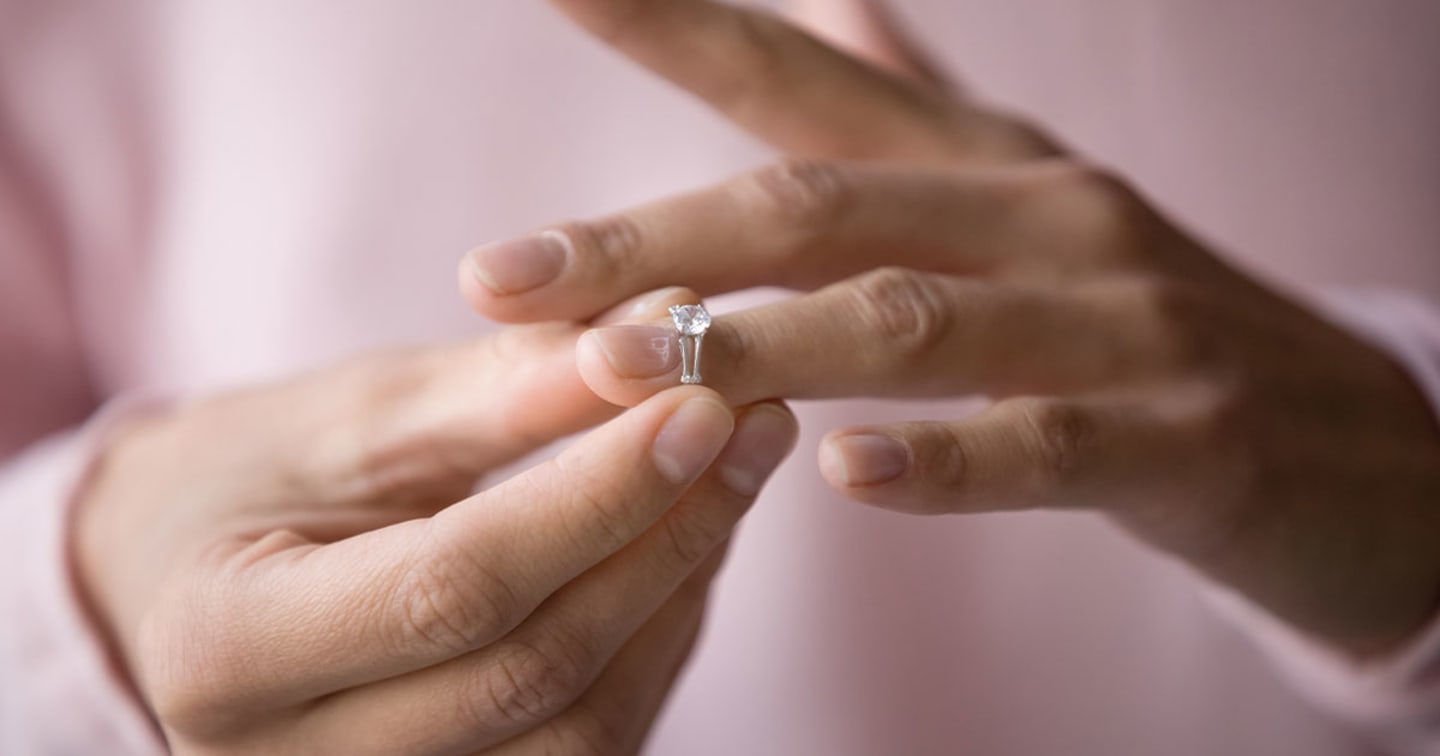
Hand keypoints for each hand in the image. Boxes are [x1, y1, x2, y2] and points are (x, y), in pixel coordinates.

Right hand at [76, 289, 798, 754]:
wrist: (180, 582)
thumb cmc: (242, 480)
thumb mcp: (346, 416)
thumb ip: (499, 391)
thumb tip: (661, 332)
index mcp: (229, 652)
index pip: (455, 587)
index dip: (596, 497)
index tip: (702, 401)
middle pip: (534, 670)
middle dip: (663, 538)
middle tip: (748, 419)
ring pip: (583, 729)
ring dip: (677, 591)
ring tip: (732, 468)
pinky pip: (587, 744)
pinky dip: (654, 638)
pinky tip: (686, 540)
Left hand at [458, 0, 1439, 657]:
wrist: (1363, 441)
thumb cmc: (1153, 324)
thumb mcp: (1036, 202)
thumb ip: (928, 115)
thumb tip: (842, 10)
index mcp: (992, 165)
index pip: (810, 84)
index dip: (679, 27)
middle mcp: (1048, 218)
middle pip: (821, 209)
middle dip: (654, 240)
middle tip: (505, 275)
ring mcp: (1124, 324)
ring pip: (912, 322)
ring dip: (759, 342)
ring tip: (618, 369)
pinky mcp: (1186, 439)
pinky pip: (1044, 445)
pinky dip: (940, 459)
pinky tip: (841, 471)